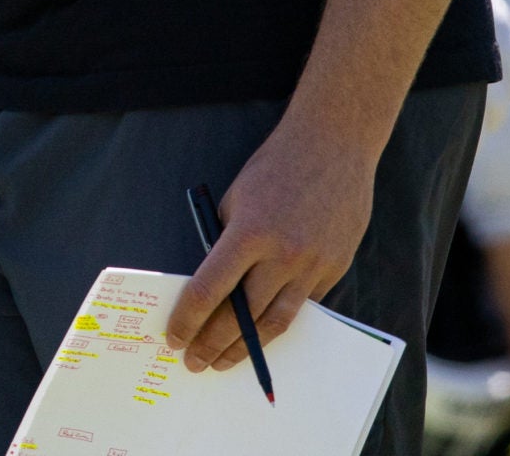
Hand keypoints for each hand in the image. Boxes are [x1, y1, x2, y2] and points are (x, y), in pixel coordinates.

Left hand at [166, 117, 375, 373]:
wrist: (332, 146)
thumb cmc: (275, 168)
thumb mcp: (236, 200)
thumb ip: (226, 243)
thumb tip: (214, 287)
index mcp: (248, 232)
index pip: (209, 290)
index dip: (188, 320)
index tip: (175, 338)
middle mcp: (282, 254)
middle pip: (242, 316)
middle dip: (214, 344)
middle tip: (196, 363)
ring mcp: (312, 265)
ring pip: (276, 322)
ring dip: (249, 349)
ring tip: (226, 362)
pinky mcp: (334, 268)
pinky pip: (304, 304)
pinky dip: (281, 319)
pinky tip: (263, 332)